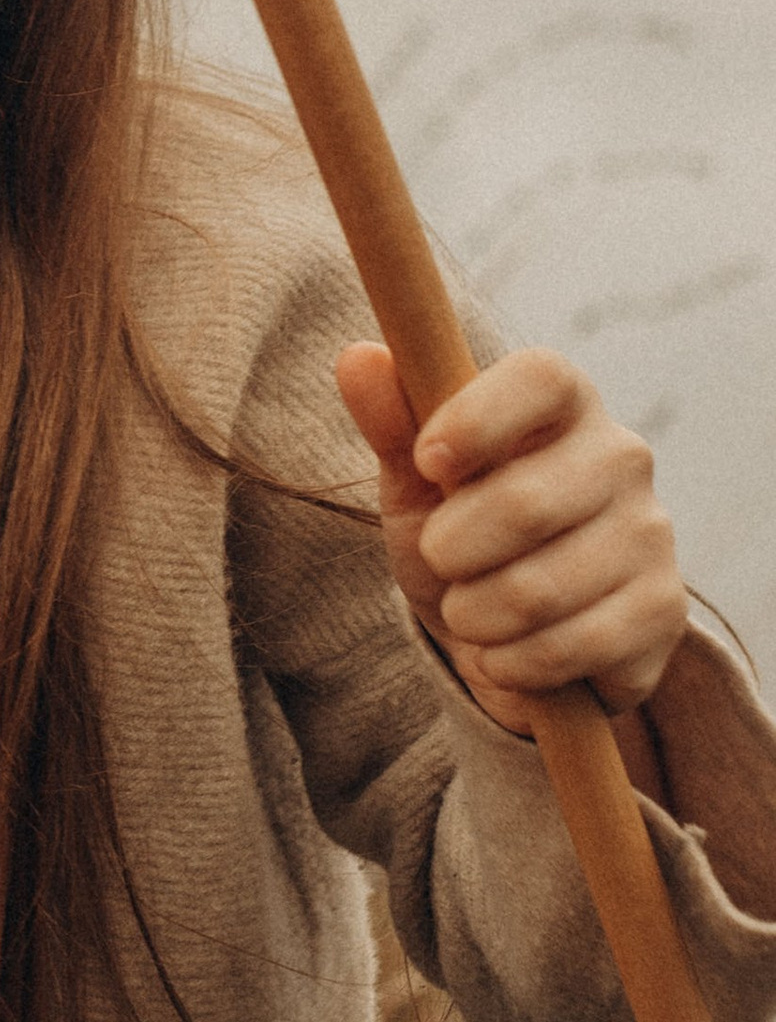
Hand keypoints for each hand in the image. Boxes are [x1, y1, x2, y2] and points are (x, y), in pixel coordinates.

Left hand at [334, 343, 685, 733]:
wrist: (511, 633)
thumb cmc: (462, 534)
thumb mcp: (417, 483)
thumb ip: (393, 423)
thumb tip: (359, 358)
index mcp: (564, 406)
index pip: (541, 378)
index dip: (476, 418)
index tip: (429, 462)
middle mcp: (623, 459)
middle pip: (524, 503)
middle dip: (451, 552)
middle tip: (442, 561)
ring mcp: (651, 535)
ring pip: (536, 591)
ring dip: (474, 616)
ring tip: (473, 610)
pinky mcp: (662, 612)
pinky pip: (565, 649)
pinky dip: (511, 663)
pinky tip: (510, 651)